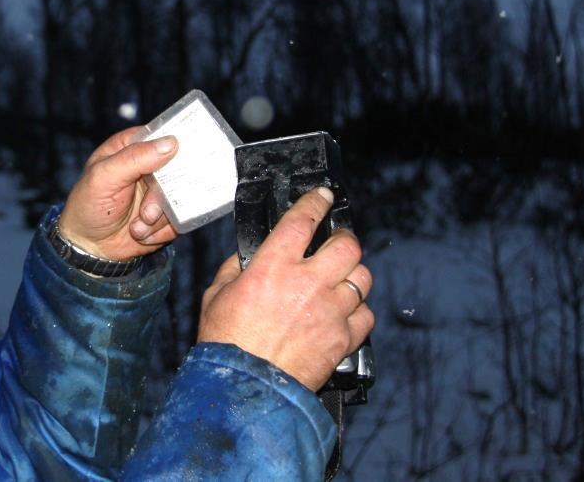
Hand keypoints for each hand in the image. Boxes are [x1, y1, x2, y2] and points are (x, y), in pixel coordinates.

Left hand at [57, 127, 178, 260]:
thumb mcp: (104, 177)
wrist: (90, 247)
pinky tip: (142, 234)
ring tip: (136, 227)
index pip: (163, 137)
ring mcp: (161, 191)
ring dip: (158, 219)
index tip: (171, 169)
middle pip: (177, 171)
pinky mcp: (168, 214)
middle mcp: (151, 166)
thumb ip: (134, 158)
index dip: (173, 149)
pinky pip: (179, 220)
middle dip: (161, 198)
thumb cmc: (88, 205)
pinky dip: (161, 232)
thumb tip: (170, 143)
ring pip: (180, 198)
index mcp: (133, 147)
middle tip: (146, 214)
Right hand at [197, 188, 374, 390]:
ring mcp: (330, 310)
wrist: (244, 388)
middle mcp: (307, 282)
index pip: (302, 220)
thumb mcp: (217, 294)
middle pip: (347, 245)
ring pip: (362, 278)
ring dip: (352, 276)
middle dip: (344, 240)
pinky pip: (366, 316)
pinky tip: (343, 315)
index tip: (322, 196)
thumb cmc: (226, 343)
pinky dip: (358, 313)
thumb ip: (235, 269)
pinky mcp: (343, 338)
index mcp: (272, 266)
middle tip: (336, 243)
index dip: (316, 202)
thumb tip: (248, 259)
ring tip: (341, 282)